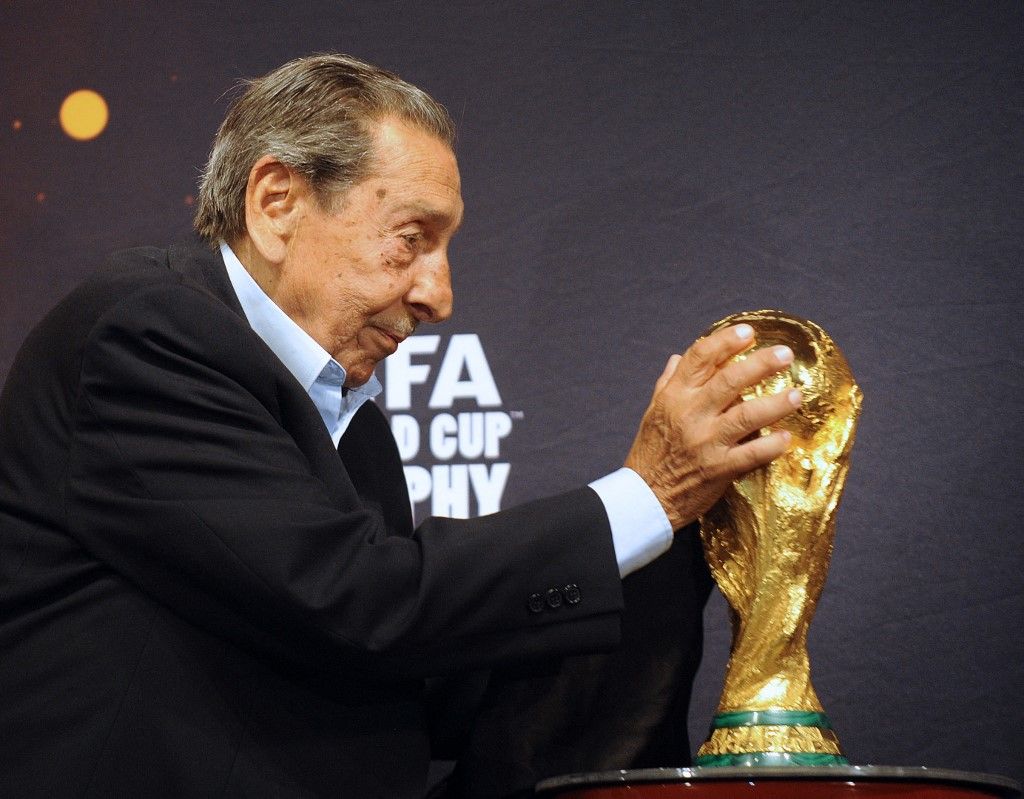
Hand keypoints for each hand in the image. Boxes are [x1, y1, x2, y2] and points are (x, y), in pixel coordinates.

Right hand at [624, 324, 802, 530]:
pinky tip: (786, 437)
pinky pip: (752, 454)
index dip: (725, 341)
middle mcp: (691, 415)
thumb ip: (668, 383)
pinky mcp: (719, 469)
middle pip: (730, 381)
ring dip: (775, 404)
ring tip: (796, 395)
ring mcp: (706, 442)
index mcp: (674, 397)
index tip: (748, 332)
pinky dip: (772, 445)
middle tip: (786, 355)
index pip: (700, 358)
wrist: (644, 497)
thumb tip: (680, 357)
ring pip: (746, 416)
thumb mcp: (653, 412)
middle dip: (761, 364)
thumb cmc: (649, 452)